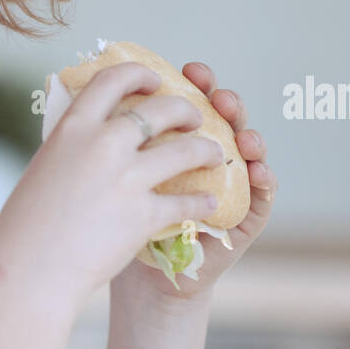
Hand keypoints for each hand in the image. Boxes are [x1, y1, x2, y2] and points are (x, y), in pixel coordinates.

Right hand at [3, 61, 225, 311]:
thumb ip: (71, 145)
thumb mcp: (43, 168)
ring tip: (216, 155)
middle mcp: (103, 145)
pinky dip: (201, 203)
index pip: (113, 79)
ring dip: (207, 149)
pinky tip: (209, 204)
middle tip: (194, 119)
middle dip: (186, 110)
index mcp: (73, 128)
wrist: (29, 271)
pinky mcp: (143, 214)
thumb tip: (86, 132)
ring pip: (186, 150)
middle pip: (161, 109)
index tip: (155, 79)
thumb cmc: (25, 226)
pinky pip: (186, 202)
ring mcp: (126, 179)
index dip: (140, 74)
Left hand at [111, 61, 276, 304]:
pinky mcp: (244, 216)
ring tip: (242, 133)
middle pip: (222, 119)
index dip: (187, 84)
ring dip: (248, 136)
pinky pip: (261, 195)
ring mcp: (229, 183)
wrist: (131, 278)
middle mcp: (205, 155)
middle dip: (222, 101)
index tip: (181, 70)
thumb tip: (84, 94)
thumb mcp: (109, 175)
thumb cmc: (113, 222)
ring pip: (247, 150)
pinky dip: (264, 179)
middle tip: (215, 95)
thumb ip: (112, 140)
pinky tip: (258, 170)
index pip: (186, 102)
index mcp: (172, 139)